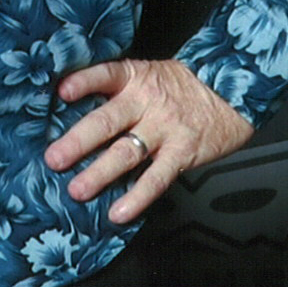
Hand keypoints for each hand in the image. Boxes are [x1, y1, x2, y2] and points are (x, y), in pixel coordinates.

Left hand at [48, 57, 250, 223]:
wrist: (233, 92)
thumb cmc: (183, 86)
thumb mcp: (150, 74)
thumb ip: (118, 90)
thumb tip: (72, 113)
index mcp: (135, 78)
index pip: (105, 75)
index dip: (83, 83)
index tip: (61, 93)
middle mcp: (147, 102)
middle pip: (108, 121)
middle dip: (77, 142)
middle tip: (54, 159)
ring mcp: (165, 129)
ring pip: (127, 152)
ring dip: (100, 173)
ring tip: (78, 190)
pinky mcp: (182, 152)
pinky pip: (156, 178)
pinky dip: (137, 198)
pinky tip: (119, 212)